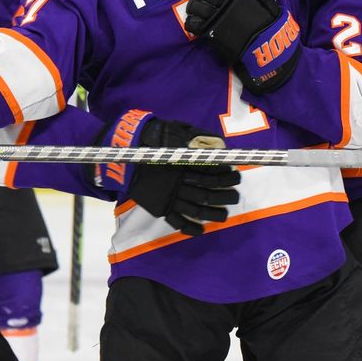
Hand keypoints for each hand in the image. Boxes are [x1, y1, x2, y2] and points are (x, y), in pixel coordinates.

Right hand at [97, 109, 239, 235]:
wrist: (125, 152)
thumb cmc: (154, 138)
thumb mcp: (177, 130)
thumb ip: (197, 136)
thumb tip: (219, 143)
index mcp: (183, 163)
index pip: (211, 172)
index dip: (227, 175)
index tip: (236, 176)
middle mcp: (178, 182)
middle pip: (208, 192)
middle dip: (225, 195)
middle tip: (236, 195)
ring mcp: (169, 196)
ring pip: (196, 210)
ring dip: (213, 213)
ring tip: (225, 214)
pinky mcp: (160, 207)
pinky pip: (176, 221)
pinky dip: (190, 228)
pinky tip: (202, 230)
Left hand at [184, 0, 301, 93]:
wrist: (265, 41)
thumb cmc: (267, 19)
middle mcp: (224, 1)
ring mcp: (216, 16)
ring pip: (196, 6)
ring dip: (192, 5)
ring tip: (194, 6)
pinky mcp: (212, 31)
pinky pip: (194, 24)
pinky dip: (191, 22)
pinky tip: (193, 21)